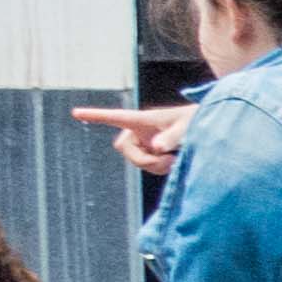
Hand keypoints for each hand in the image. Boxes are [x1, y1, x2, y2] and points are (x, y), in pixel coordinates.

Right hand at [70, 99, 186, 178]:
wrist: (206, 130)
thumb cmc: (196, 120)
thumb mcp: (187, 127)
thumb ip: (172, 136)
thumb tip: (158, 147)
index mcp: (143, 119)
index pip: (115, 117)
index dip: (95, 116)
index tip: (75, 113)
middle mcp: (138, 131)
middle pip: (123, 148)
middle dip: (143, 159)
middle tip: (168, 160)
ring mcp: (143, 143)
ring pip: (135, 160)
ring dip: (153, 166)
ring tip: (174, 160)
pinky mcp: (149, 153)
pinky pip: (146, 166)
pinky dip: (158, 169)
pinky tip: (173, 162)